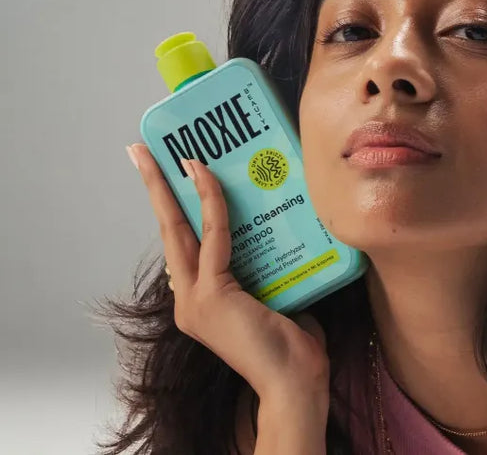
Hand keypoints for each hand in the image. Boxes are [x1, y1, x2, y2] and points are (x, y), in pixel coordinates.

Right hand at [126, 143, 330, 402]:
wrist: (295, 383)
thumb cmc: (294, 348)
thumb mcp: (275, 298)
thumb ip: (266, 271)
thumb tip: (280, 235)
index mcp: (201, 302)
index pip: (184, 246)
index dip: (175, 210)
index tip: (170, 179)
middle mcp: (189, 300)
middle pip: (168, 232)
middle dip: (155, 189)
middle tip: (142, 152)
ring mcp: (195, 299)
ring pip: (178, 230)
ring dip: (171, 188)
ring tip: (165, 154)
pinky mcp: (211, 296)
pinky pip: (213, 237)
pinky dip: (211, 204)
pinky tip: (206, 176)